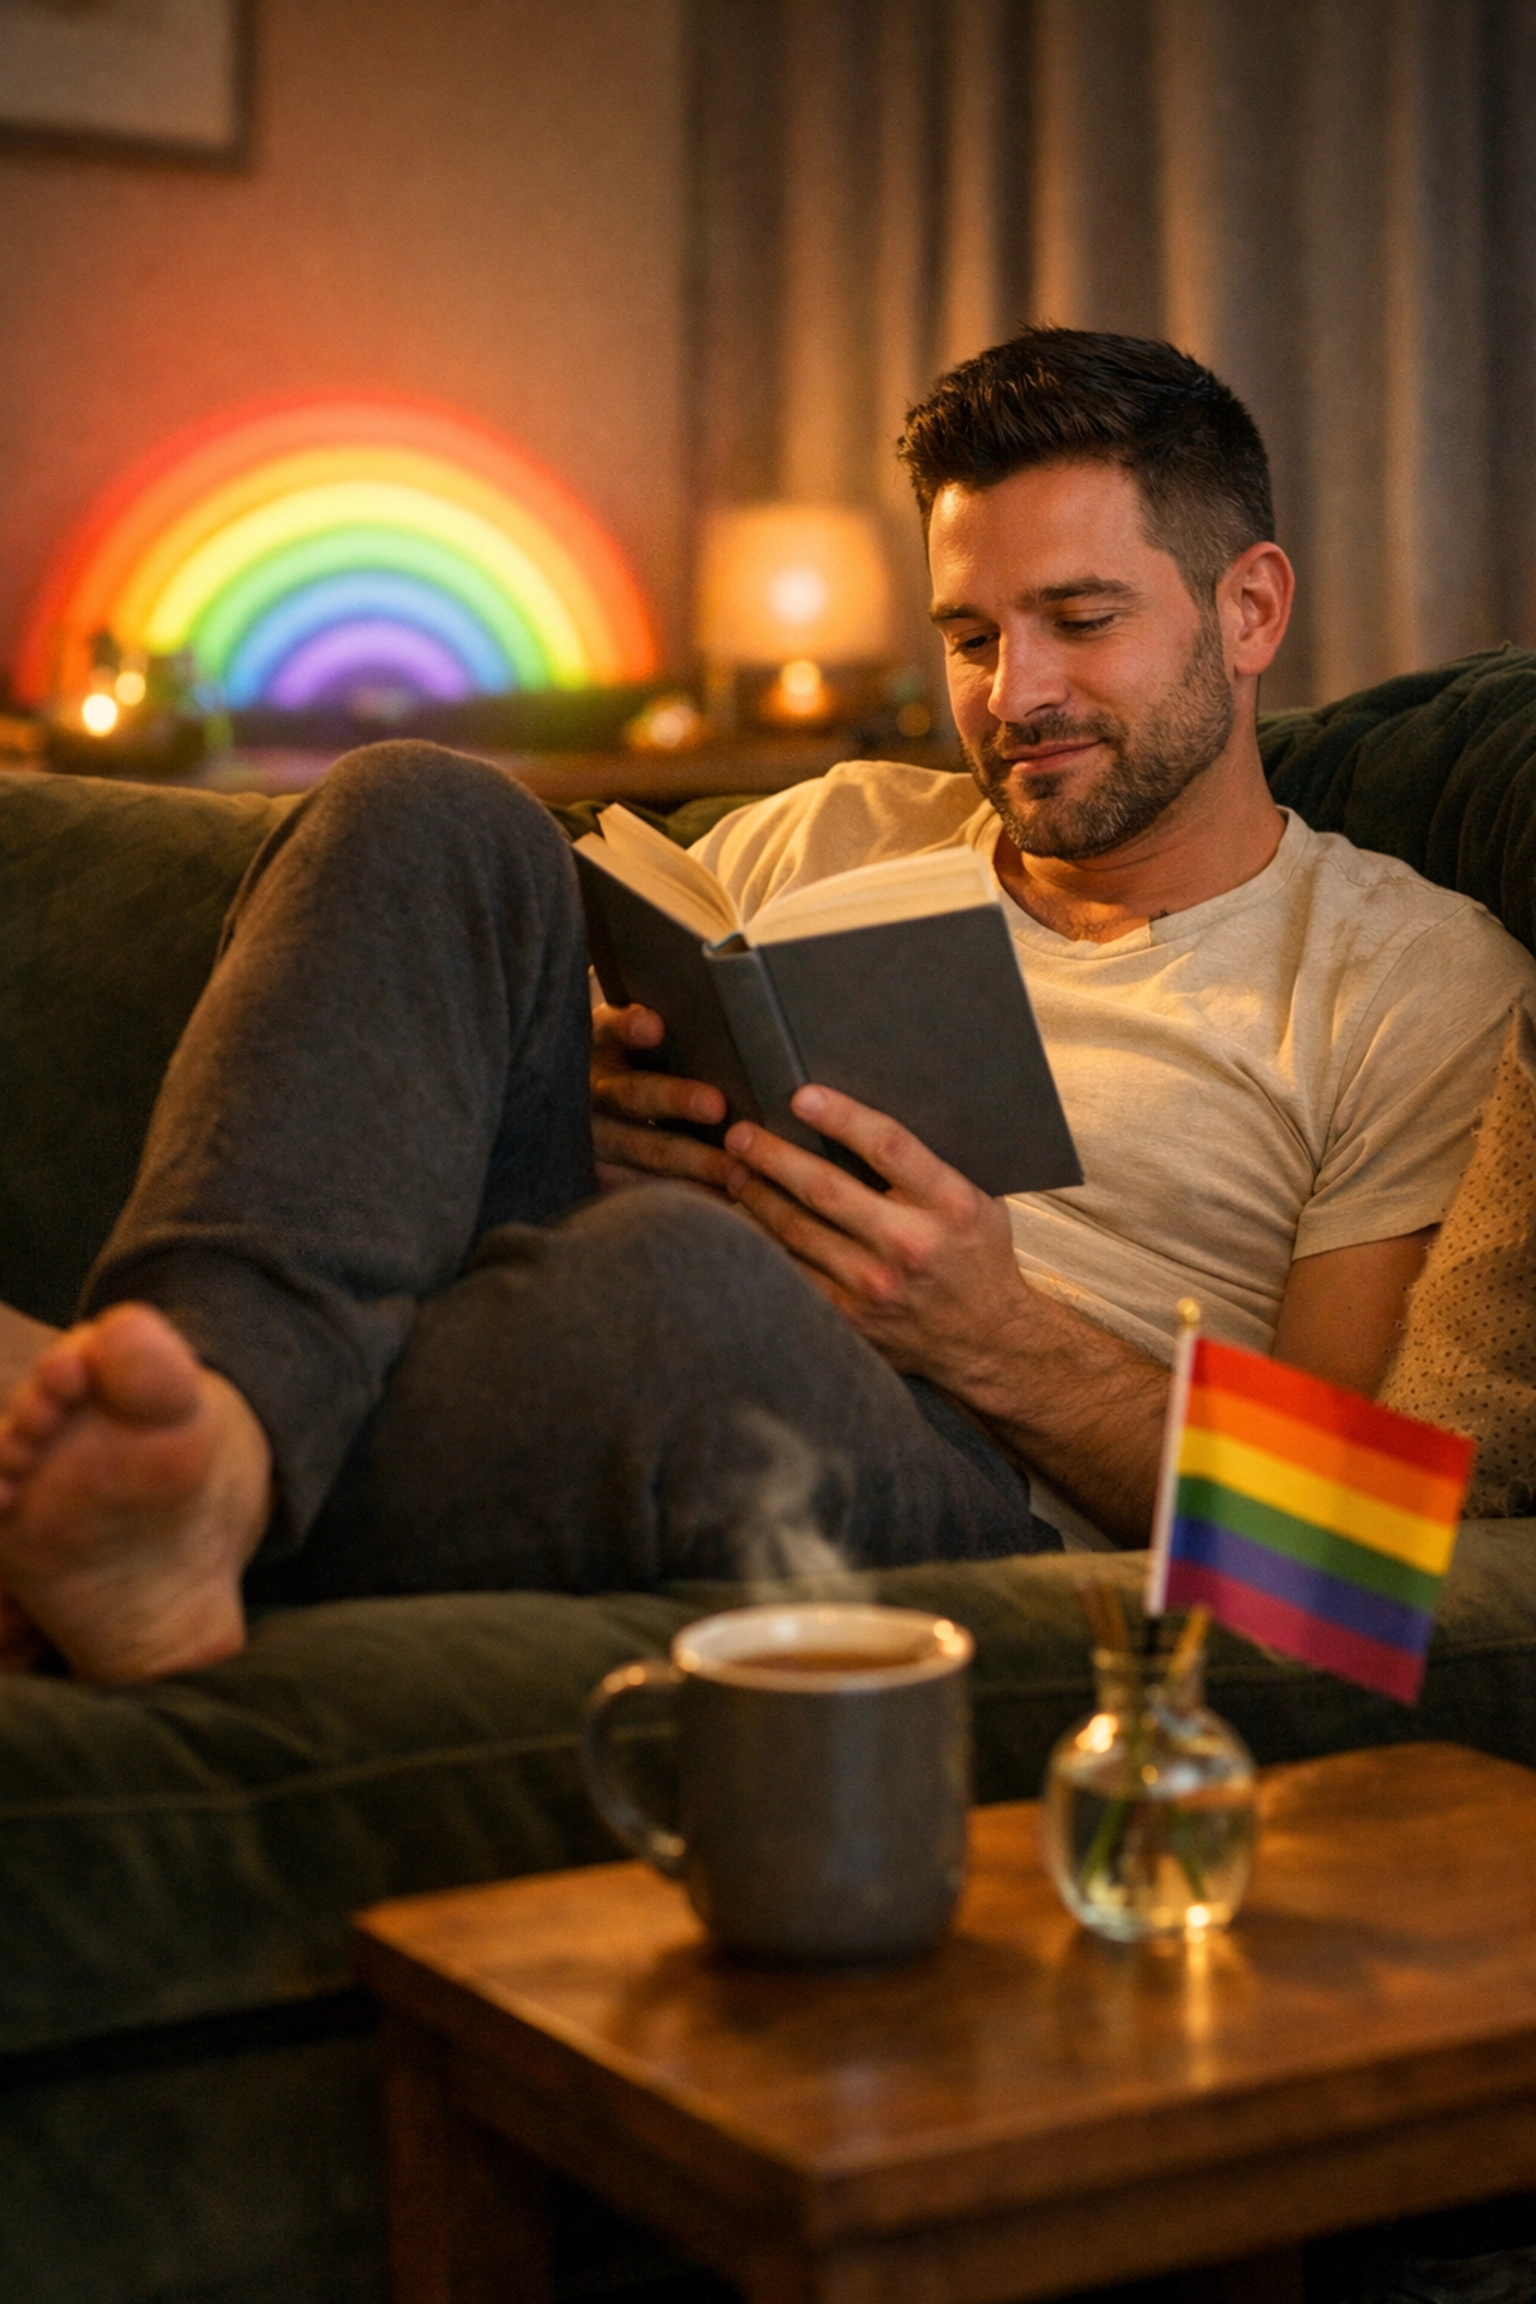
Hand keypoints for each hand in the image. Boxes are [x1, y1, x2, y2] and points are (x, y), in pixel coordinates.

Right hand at [590, 1002, 746, 1196]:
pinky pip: (639, 1188)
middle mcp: (586, 1088)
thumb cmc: (634, 1060)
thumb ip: (660, 1026)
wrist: (581, 1105)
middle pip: (630, 1094)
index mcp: (596, 1043)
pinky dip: (681, 1194)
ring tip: (734, 1169)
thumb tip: (717, 1011)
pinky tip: (718, 1198)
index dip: (628, 1027)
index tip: (655, 1027)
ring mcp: (588, 1135)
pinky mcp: (595, 1173)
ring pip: (641, 1148)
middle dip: (674, 1099)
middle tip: (717, 1106)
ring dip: (691, 1161)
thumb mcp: (631, 1035)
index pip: (608, 1029)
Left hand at [723, 1084, 1030, 1398]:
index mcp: (951, 1205)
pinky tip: (746, 1223)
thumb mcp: (974, 1201)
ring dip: (757, 1196)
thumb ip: (926, 1169)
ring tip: (734, 1170)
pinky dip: (765, 1244)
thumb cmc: (977, 1257)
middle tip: (740, 1133)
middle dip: (773, 1155)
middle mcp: (912, 1245)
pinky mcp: (852, 1317)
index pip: (888, 1147)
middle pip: (825, 1189)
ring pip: (798, 1232)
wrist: (987, 1341)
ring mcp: (877, 1287)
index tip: (801, 1096)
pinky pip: (794, 1273)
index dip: (841, 1117)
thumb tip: (856, 1121)